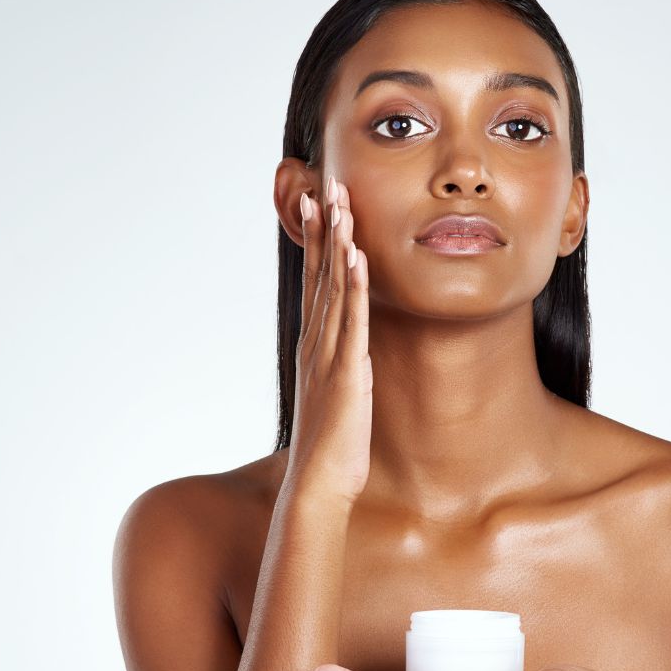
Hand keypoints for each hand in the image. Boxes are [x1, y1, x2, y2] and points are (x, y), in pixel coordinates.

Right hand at [285, 175, 371, 505]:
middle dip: (323, 228)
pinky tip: (356, 255)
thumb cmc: (329, 449)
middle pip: (318, 275)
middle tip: (323, 183)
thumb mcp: (335, 400)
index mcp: (314, 349)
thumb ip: (340, 372)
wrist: (317, 486)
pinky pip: (351, 322)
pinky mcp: (347, 373)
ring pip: (332, 289)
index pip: (315, 285)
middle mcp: (316, 345)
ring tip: (338, 201)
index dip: (317, 243)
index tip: (318, 205)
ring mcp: (329, 356)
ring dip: (336, 242)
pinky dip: (352, 286)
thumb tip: (351, 359)